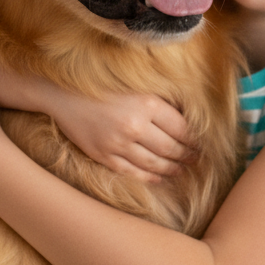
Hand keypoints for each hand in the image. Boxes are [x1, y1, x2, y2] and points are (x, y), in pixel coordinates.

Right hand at [52, 90, 194, 183]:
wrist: (63, 94)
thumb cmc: (103, 86)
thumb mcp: (136, 87)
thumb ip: (160, 102)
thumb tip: (187, 119)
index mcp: (147, 104)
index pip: (182, 129)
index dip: (195, 140)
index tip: (202, 144)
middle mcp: (135, 125)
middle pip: (171, 148)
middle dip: (187, 156)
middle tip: (196, 160)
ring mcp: (118, 144)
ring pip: (155, 164)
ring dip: (172, 169)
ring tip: (182, 170)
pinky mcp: (104, 156)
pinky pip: (133, 172)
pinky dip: (150, 178)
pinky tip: (159, 178)